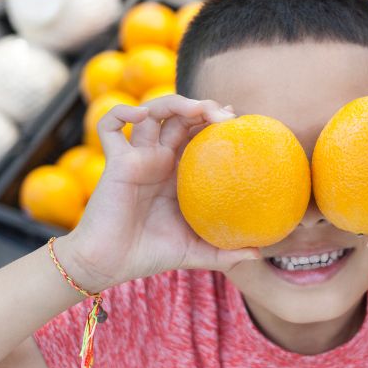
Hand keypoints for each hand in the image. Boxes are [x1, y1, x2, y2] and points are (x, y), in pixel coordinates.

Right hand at [58, 95, 260, 290]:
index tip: (238, 121)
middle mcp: (157, 159)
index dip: (214, 121)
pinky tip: (140, 116)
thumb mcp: (194, 251)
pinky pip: (108, 126)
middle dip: (202, 107)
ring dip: (174, 102)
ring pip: (150, 112)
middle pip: (179, 117)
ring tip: (197, 109)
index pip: (197, 133)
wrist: (109, 265)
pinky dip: (122, 112)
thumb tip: (259, 252)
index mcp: (176, 173)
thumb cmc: (149, 255)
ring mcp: (136, 157)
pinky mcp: (115, 162)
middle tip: (226, 115)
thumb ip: (224, 252)